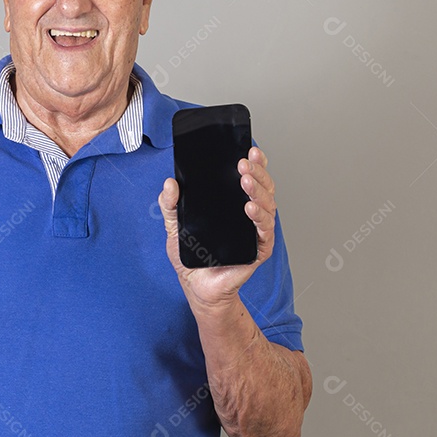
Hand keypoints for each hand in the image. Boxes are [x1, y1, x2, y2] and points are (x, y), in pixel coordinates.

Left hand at [158, 146, 278, 312]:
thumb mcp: (175, 227)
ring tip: (246, 181)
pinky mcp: (259, 248)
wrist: (197, 287)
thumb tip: (169, 184)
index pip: (250, 178)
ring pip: (267, 204)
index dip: (255, 162)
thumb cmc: (192, 258)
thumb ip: (170, 205)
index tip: (249, 149)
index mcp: (234, 204)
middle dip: (257, 172)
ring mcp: (256, 230)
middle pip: (263, 186)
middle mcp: (249, 214)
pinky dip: (260, 217)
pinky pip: (264, 229)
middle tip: (244, 163)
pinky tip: (249, 208)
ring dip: (258, 190)